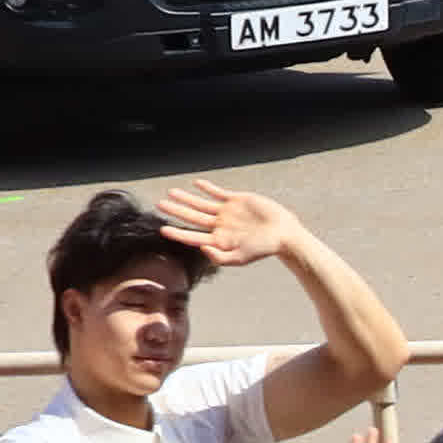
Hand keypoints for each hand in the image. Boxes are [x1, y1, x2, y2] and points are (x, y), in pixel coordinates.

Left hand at [155, 181, 298, 270]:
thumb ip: (219, 257)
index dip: (177, 233)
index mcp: (218, 240)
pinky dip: (207, 188)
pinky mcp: (237, 200)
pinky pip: (218, 193)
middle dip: (175, 211)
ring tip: (171, 192)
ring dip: (186, 198)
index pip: (192, 236)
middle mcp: (219, 225)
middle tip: (159, 205)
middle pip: (192, 217)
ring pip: (201, 203)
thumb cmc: (263, 249)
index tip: (162, 229)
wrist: (283, 233)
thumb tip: (201, 247)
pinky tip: (196, 183)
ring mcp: (227, 212)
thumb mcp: (241, 258)